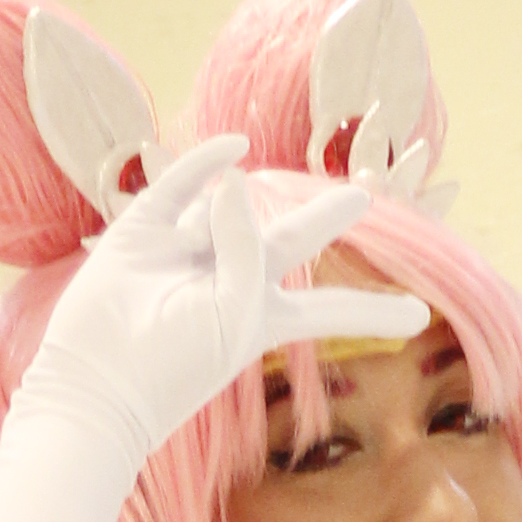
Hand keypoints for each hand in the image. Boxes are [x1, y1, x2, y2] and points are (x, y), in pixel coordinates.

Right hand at [20, 134, 429, 475]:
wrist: (101, 376)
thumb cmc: (178, 362)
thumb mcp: (236, 312)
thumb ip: (248, 245)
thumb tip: (240, 176)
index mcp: (266, 316)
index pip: (333, 309)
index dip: (374, 311)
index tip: (420, 317)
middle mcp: (233, 279)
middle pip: (293, 238)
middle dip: (326, 217)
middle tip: (364, 192)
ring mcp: (190, 251)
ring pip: (224, 212)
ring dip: (210, 233)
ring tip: (178, 279)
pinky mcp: (146, 228)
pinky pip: (183, 182)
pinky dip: (209, 161)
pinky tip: (235, 145)